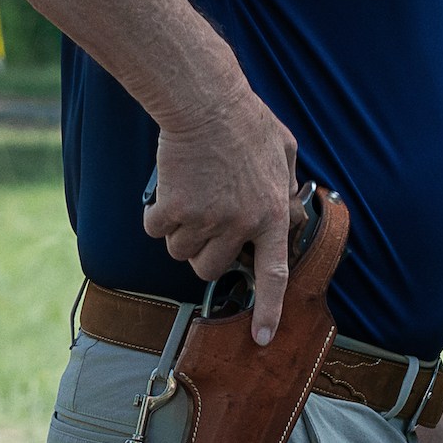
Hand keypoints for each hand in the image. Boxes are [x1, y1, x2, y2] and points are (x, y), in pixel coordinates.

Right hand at [145, 90, 298, 343]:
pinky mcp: (172, 211)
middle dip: (205, 253)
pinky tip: (169, 188)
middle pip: (211, 269)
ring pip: (180, 253)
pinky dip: (155, 216)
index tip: (262, 339)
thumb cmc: (247, 121)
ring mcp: (205, 220)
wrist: (206, 103)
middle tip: (205, 222)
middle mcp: (240, 225)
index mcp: (271, 215)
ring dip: (179, 232)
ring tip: (191, 195)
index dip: (269, 310)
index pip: (273, 274)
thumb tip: (286, 209)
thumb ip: (284, 187)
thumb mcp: (284, 152)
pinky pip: (155, 232)